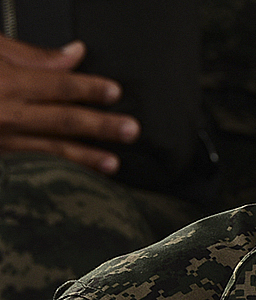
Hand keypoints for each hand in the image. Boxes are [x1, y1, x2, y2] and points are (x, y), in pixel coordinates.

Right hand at [0, 37, 139, 173]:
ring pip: (49, 150)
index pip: (60, 85)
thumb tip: (74, 55)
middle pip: (63, 120)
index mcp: (6, 83)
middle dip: (101, 126)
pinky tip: (76, 176)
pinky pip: (29, 164)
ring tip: (114, 164)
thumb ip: (31, 55)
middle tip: (131, 130)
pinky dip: (55, 169)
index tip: (114, 91)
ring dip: (84, 158)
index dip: (90, 88)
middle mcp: (5, 113)